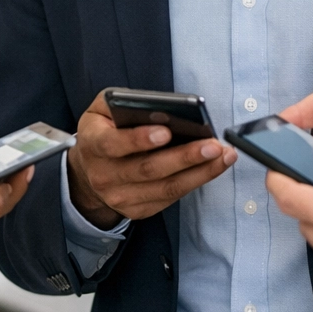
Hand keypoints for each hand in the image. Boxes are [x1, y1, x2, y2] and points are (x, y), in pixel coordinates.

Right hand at [65, 90, 236, 227]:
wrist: (89, 170)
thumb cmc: (103, 130)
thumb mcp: (102, 109)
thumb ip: (122, 102)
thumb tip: (158, 106)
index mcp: (93, 145)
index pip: (113, 144)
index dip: (139, 139)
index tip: (166, 131)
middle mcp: (104, 176)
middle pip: (148, 169)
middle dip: (184, 157)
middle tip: (212, 145)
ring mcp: (121, 197)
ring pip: (165, 188)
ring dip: (199, 172)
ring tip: (223, 156)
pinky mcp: (138, 210)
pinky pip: (171, 197)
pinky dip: (195, 182)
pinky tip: (213, 167)